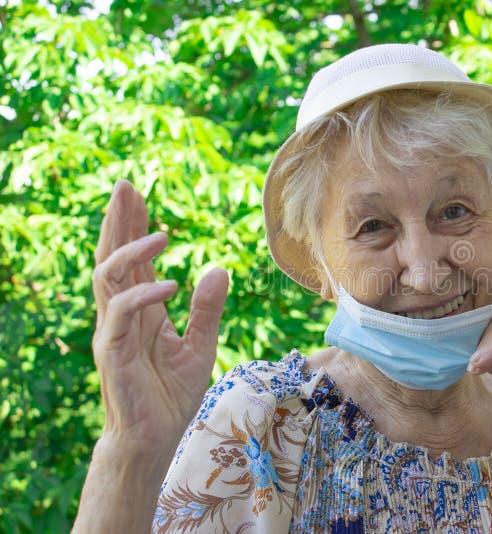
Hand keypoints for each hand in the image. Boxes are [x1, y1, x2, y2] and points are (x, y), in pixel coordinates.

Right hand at [91, 180, 228, 453]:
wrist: (156, 438)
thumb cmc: (171, 395)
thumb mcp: (200, 344)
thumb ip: (207, 308)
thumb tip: (220, 268)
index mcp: (142, 310)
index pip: (134, 260)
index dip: (134, 226)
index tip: (138, 194)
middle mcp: (124, 314)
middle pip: (113, 256)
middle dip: (118, 221)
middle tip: (126, 186)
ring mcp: (115, 330)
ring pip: (108, 276)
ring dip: (129, 250)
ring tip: (159, 231)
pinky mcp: (115, 350)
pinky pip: (121, 312)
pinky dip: (144, 294)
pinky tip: (171, 284)